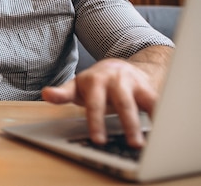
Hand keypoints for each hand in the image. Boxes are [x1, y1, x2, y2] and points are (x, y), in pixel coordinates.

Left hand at [41, 58, 157, 147]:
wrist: (118, 66)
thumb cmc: (94, 82)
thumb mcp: (76, 86)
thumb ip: (62, 93)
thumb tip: (46, 94)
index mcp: (94, 81)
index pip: (94, 103)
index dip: (96, 121)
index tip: (99, 139)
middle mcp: (115, 80)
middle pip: (122, 103)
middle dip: (128, 123)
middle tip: (134, 144)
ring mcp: (133, 83)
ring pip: (143, 102)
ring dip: (148, 120)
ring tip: (149, 142)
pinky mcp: (148, 88)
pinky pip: (157, 101)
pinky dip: (161, 114)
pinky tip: (163, 128)